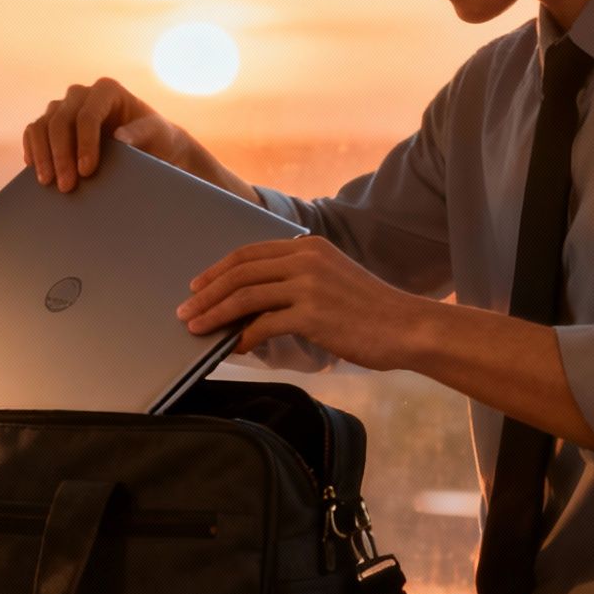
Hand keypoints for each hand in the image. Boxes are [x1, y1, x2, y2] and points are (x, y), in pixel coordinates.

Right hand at [22, 77, 191, 192]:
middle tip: (65, 186)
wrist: (147, 145)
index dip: (84, 143)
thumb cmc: (155, 138)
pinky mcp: (52, 124)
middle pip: (60, 121)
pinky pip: (34, 132)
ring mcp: (63, 108)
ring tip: (47, 183)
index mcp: (107, 90)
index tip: (86, 171)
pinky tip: (36, 171)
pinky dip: (32, 150)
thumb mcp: (157, 134)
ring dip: (42, 155)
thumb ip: (142, 133)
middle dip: (61, 155)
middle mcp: (81, 94)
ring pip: (42, 125)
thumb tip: (120, 138)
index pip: (88, 115)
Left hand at [176, 235, 420, 369]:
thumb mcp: (331, 280)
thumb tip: (254, 303)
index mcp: (308, 246)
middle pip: (240, 271)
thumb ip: (296, 281)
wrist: (407, 327)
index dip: (218, 270)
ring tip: (196, 328)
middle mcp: (305, 259)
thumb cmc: (370, 311)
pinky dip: (242, 336)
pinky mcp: (312, 314)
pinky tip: (233, 346)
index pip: (250, 253)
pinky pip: (263, 323)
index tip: (197, 286)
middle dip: (207, 293)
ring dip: (215, 314)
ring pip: (245, 296)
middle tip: (185, 310)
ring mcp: (309, 285)